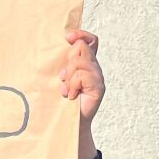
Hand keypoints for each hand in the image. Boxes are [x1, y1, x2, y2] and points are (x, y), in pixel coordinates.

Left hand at [61, 29, 102, 158]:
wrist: (68, 124)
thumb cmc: (60, 101)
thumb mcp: (60, 77)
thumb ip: (62, 63)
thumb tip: (61, 45)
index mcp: (86, 63)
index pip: (91, 40)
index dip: (81, 34)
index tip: (67, 37)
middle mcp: (94, 68)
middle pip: (81, 47)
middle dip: (68, 61)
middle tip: (64, 78)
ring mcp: (98, 78)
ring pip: (79, 61)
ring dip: (68, 76)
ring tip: (66, 90)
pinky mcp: (98, 88)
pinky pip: (81, 76)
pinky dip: (72, 86)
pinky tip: (70, 96)